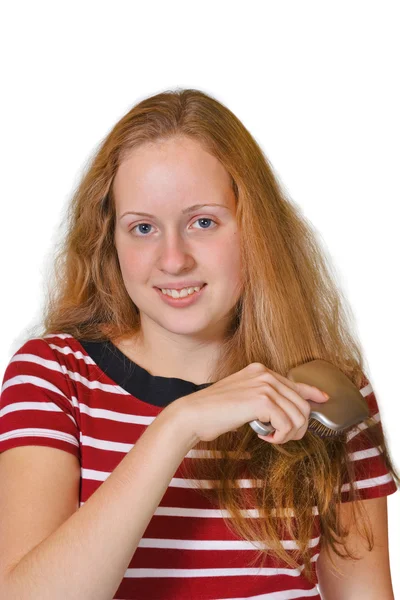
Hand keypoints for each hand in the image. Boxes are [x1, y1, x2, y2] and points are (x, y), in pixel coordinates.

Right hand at [176, 362, 329, 444]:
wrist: (193, 414)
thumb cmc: (214, 412)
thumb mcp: (243, 400)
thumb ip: (264, 400)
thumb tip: (286, 412)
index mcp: (259, 371)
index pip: (295, 382)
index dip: (312, 392)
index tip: (323, 399)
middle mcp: (264, 374)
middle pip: (301, 403)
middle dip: (298, 426)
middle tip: (281, 437)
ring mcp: (264, 385)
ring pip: (298, 415)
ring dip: (289, 433)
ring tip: (272, 437)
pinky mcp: (262, 400)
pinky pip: (287, 424)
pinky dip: (280, 436)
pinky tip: (265, 436)